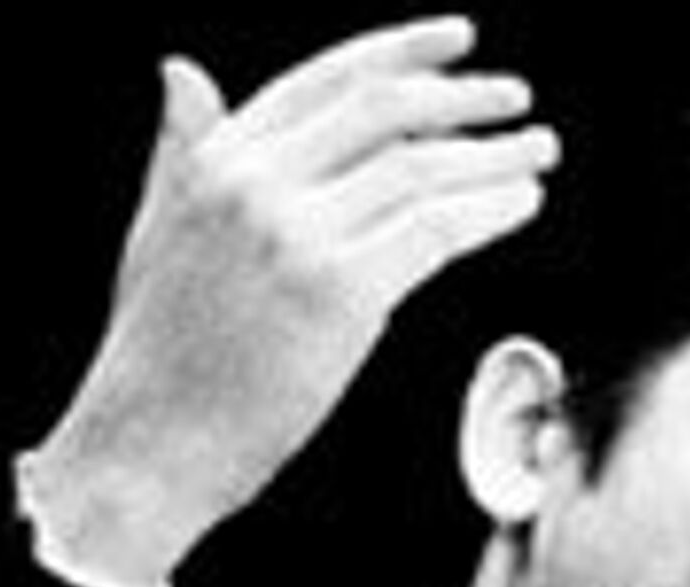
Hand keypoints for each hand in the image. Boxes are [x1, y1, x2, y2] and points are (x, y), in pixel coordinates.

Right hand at [19, 15, 558, 586]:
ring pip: (420, 169)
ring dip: (493, 155)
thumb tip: (182, 71)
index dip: (400, 52)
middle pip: (382, 113)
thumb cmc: (161, 352)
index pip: (325, 81)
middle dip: (461, 98)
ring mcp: (298, 236)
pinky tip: (522, 201)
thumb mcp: (160, 228)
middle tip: (517, 97)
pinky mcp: (340, 292)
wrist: (149, 443)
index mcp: (214, 162)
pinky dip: (489, 209)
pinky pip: (437, 230)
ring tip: (539, 150)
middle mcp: (255, 185)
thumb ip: (185, 149)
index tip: (461, 39)